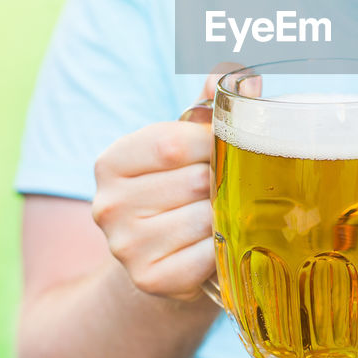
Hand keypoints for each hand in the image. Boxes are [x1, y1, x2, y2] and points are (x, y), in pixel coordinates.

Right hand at [92, 70, 222, 302]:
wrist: (164, 260)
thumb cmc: (180, 189)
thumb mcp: (185, 144)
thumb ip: (210, 108)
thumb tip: (248, 78)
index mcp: (111, 162)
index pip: (172, 143)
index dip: (212, 142)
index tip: (226, 147)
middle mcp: (108, 205)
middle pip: (194, 181)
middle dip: (223, 181)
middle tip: (228, 187)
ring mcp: (125, 246)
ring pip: (204, 218)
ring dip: (225, 215)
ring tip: (221, 215)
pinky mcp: (150, 278)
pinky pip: (207, 255)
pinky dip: (222, 248)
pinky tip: (216, 244)